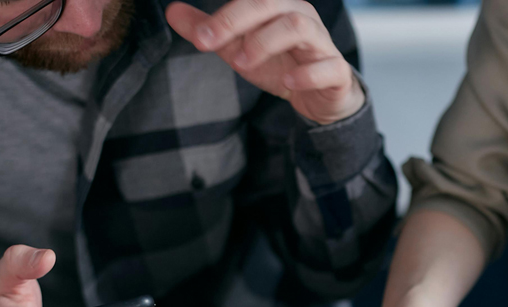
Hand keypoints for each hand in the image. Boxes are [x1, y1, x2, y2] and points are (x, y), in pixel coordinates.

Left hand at [165, 0, 364, 124]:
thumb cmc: (281, 64)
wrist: (319, 96)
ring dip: (266, 41)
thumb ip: (210, 31)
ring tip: (241, 62)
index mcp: (277, 7)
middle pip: (270, 4)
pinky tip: (288, 83)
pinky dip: (308, 73)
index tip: (198, 36)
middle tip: (208, 43)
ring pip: (299, 26)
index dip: (224, 15)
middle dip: (236, 21)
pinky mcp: (336, 71)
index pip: (248, 1)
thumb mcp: (238, 48)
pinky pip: (328, 66)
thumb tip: (171, 11)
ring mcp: (321, 43)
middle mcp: (301, 17)